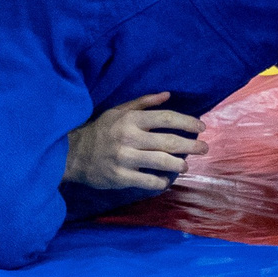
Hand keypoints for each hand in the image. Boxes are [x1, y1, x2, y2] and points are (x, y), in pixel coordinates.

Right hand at [64, 92, 207, 191]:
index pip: (166, 118)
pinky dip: (161, 182)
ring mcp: (125, 159)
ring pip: (161, 162)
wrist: (73, 154)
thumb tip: (168, 95)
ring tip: (186, 165)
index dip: (187, 122)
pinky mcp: (121, 177)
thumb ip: (143, 102)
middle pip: (168, 141)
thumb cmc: (100, 130)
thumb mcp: (118, 111)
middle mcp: (130, 138)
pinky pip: (148, 181)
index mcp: (131, 119)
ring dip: (179, 164)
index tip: (201, 127)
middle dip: (191, 145)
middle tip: (204, 148)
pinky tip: (166, 180)